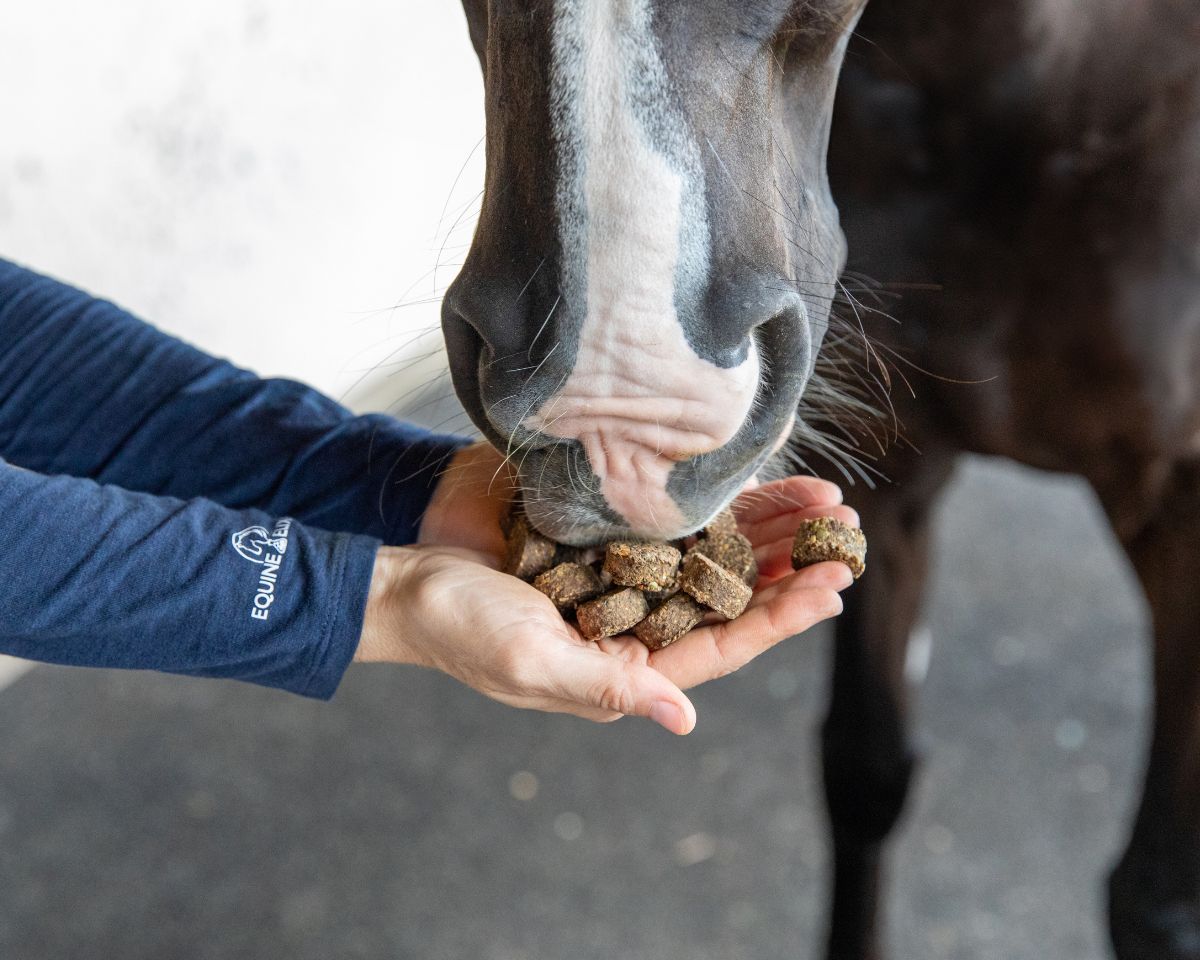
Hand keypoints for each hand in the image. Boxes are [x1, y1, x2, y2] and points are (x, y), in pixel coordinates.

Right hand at [359, 443, 859, 733]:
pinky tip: (759, 485)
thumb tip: (683, 714)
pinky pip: (677, 523)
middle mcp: (637, 625)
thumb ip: (609, 686)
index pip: (721, 646)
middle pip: (731, 601)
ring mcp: (626, 581)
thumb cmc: (463, 629)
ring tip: (825, 509)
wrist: (410, 580)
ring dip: (769, 535)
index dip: (779, 618)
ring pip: (714, 559)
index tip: (831, 587)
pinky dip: (720, 506)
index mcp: (626, 668)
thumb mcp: (534, 664)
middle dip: (790, 571)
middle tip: (849, 541)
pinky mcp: (609, 541)